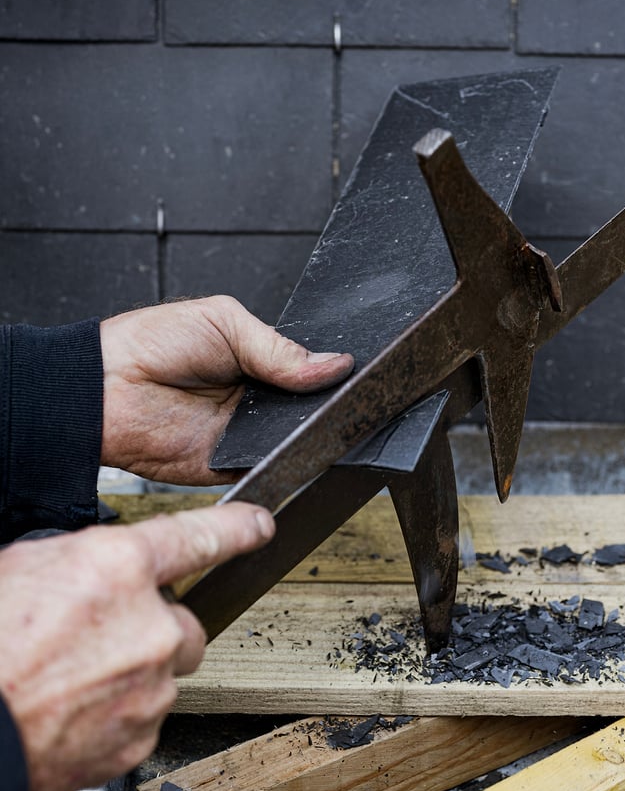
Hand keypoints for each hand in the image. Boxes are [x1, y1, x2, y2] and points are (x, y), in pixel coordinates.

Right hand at [0, 502, 273, 790]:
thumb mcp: (23, 569)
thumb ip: (80, 563)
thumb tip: (94, 571)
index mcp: (117, 568)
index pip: (199, 535)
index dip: (237, 528)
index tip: (259, 526)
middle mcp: (149, 626)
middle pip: (185, 622)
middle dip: (155, 629)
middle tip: (101, 640)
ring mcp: (150, 687)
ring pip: (164, 674)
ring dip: (132, 675)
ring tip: (70, 682)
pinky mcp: (139, 738)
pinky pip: (143, 718)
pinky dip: (116, 716)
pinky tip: (72, 712)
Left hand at [100, 296, 353, 483]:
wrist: (105, 386)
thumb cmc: (151, 343)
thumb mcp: (225, 322)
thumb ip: (280, 348)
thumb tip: (335, 364)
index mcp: (259, 361)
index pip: (311, 370)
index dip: (331, 372)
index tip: (353, 370)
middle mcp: (256, 399)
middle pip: (310, 407)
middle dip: (324, 402)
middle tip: (332, 395)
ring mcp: (245, 434)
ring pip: (295, 439)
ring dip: (305, 431)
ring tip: (307, 415)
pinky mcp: (231, 465)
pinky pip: (268, 468)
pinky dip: (282, 461)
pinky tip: (287, 444)